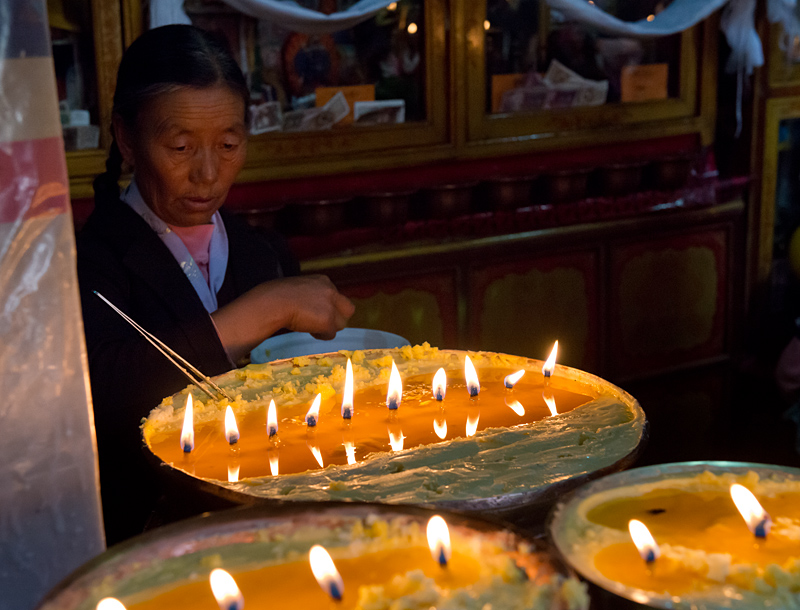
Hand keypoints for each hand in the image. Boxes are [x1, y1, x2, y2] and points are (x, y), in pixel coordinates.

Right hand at [211, 275, 354, 360]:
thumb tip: (312, 307)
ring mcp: (330, 306)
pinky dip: (320, 335)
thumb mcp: (299, 288)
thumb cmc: (277, 296)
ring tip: (310, 326)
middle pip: (348, 309)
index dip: (329, 307)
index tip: (317, 312)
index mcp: (324, 281)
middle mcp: (331, 291)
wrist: (273, 302)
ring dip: (328, 327)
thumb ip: (311, 295)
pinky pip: (330, 334)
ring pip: (341, 324)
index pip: (337, 296)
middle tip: (321, 324)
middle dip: (337, 318)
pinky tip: (308, 331)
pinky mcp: (327, 321)